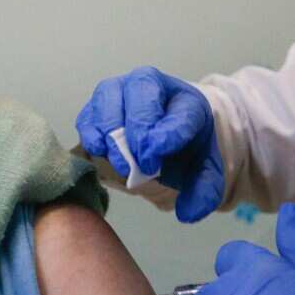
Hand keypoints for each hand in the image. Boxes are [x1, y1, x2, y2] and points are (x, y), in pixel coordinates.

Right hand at [75, 66, 224, 221]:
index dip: (169, 134)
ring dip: (113, 133)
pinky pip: (89, 114)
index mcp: (185, 100)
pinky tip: (100, 150)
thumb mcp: (202, 167)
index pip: (181, 112)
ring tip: (122, 164)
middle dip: (140, 132)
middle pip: (141, 92)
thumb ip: (205, 189)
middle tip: (144, 166)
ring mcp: (120, 89)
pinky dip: (91, 133)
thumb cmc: (180, 148)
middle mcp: (150, 83)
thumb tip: (188, 212)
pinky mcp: (96, 104)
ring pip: (110, 99)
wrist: (161, 133)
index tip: (159, 156)